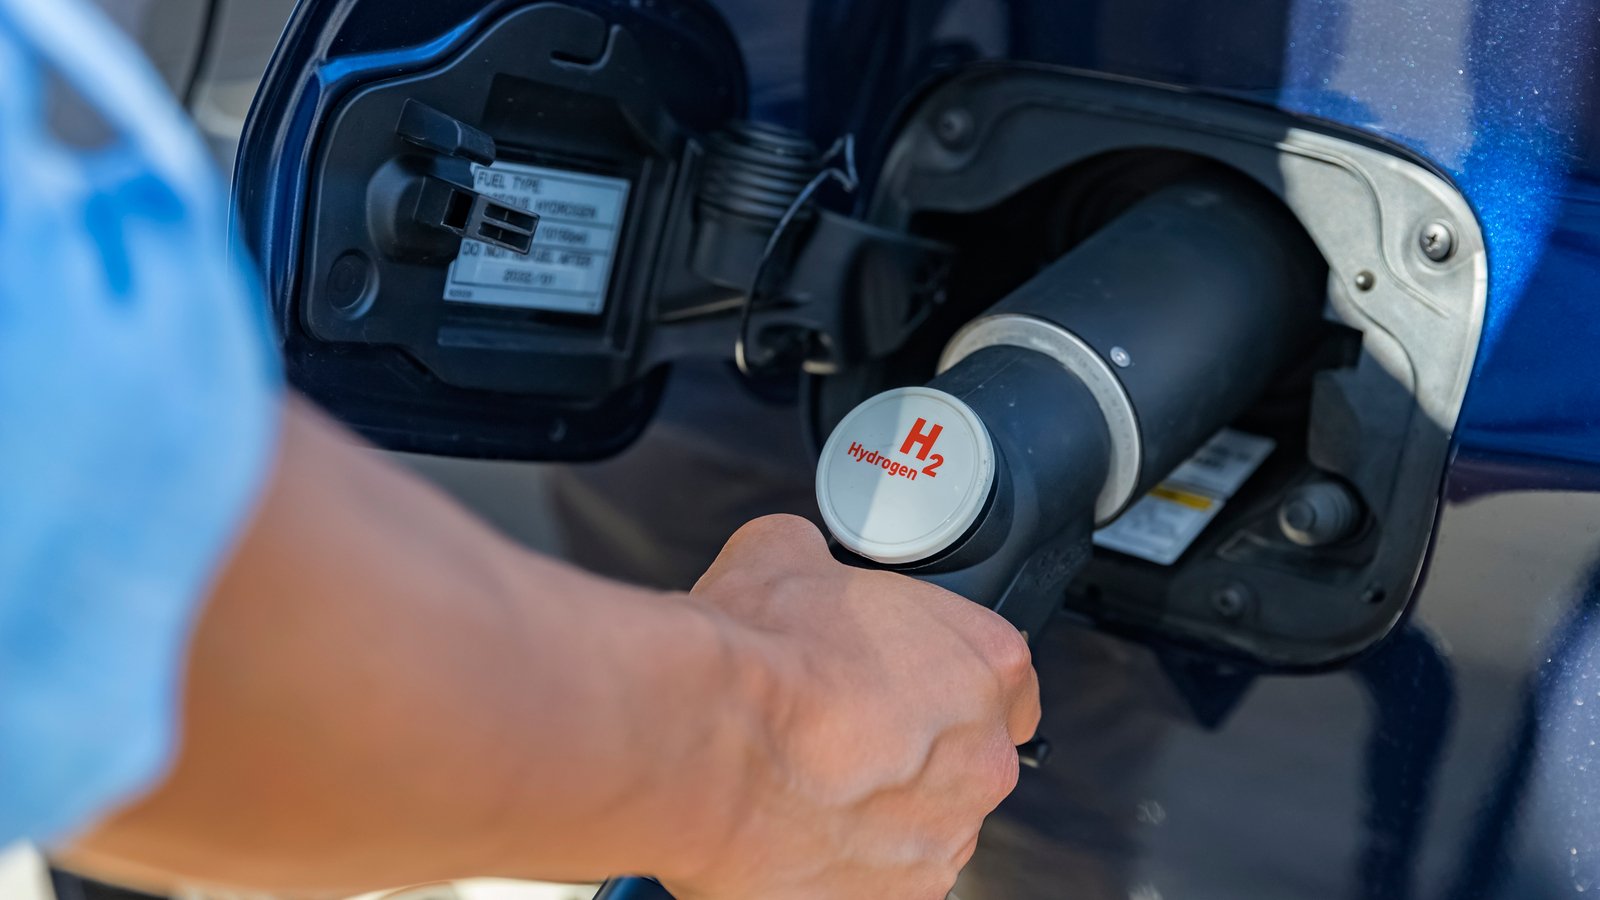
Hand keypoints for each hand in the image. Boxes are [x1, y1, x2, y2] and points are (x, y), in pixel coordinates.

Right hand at [665, 515, 1040, 899]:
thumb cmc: (755, 653)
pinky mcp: (897, 898)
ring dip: (880, 808)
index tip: (907, 686)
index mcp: (986, 662)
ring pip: (924, 823)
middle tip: (840, 730)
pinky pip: (881, 878)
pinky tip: (794, 826)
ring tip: (806, 781)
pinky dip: (845, 861)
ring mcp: (944, 837)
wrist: (702, 742)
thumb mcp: (785, 552)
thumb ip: (820, 560)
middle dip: (912, 749)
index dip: (950, 679)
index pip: (1008, 679)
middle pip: (967, 757)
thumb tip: (801, 560)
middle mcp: (985, 757)